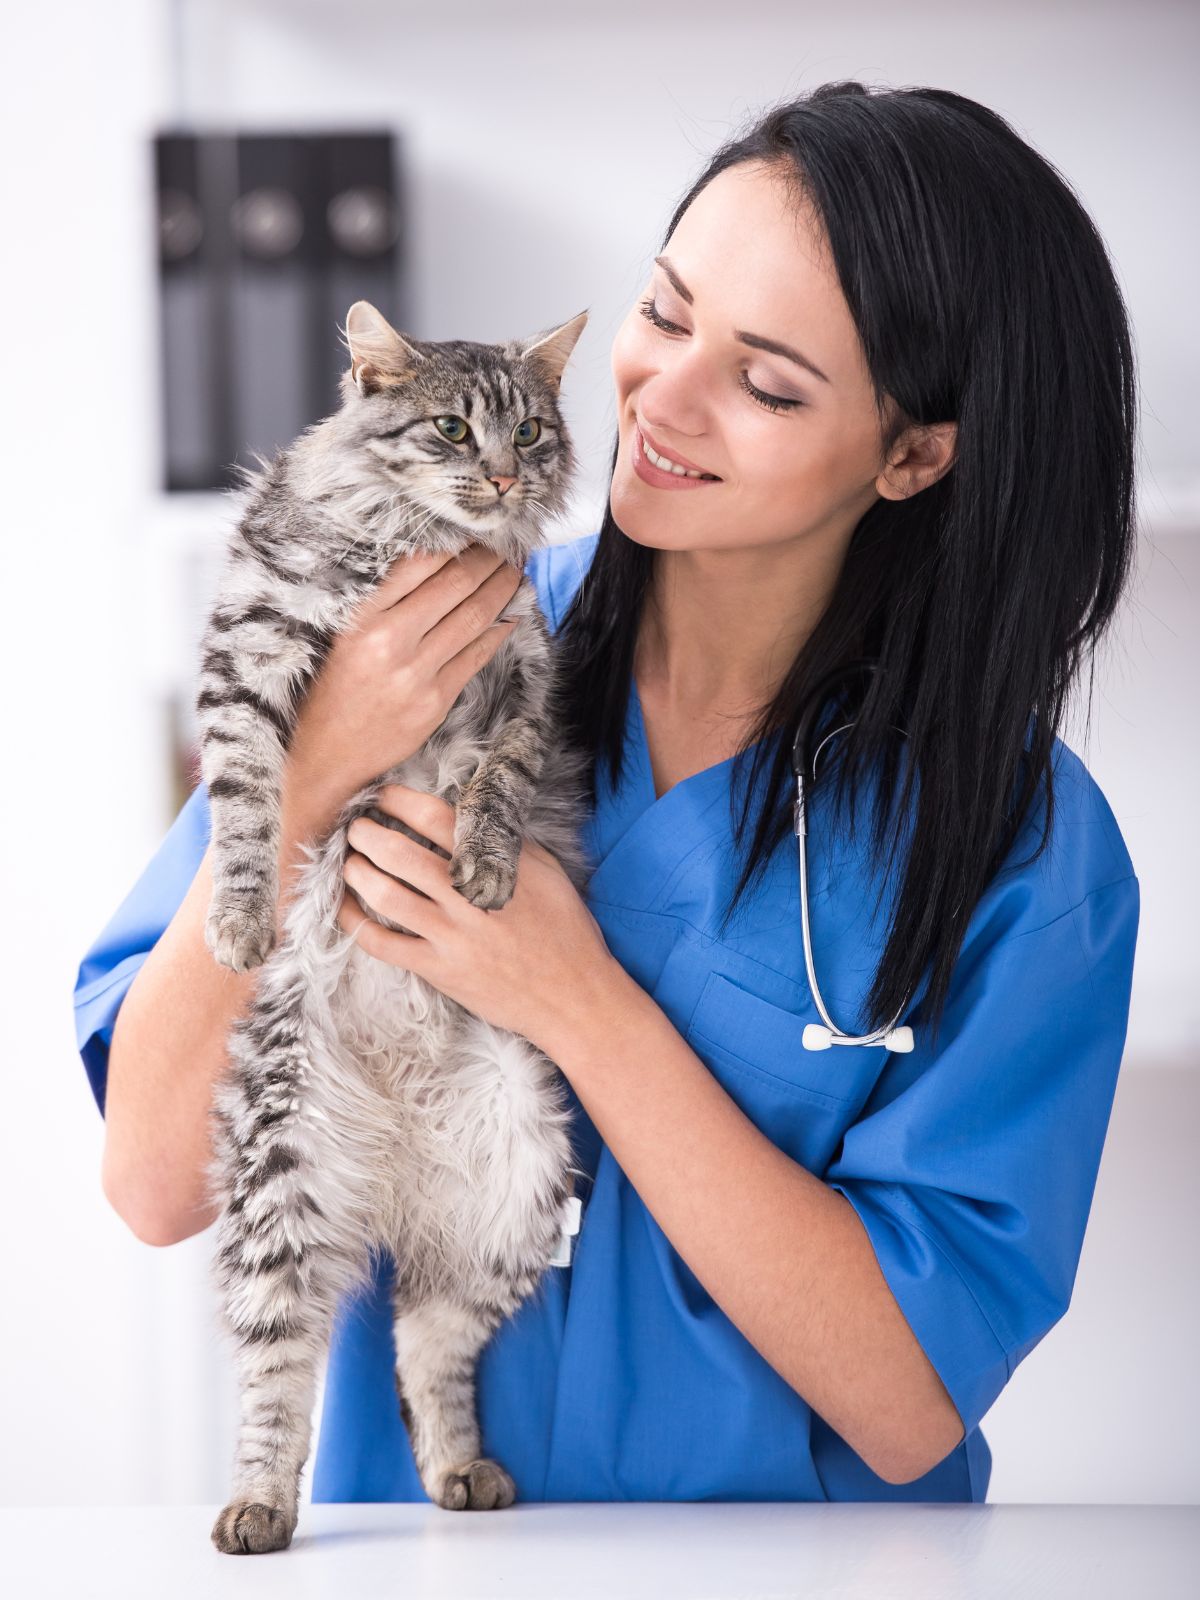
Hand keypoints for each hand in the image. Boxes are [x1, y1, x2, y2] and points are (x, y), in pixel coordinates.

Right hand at [286, 544, 523, 823]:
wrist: (325, 758)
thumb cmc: (331, 693)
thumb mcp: (342, 637)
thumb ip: (382, 603)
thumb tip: (433, 563)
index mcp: (360, 618)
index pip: (418, 563)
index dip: (453, 543)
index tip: (472, 533)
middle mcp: (389, 641)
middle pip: (455, 585)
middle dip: (487, 561)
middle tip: (504, 547)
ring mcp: (416, 673)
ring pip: (474, 617)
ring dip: (502, 590)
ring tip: (515, 573)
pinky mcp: (436, 701)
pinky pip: (478, 656)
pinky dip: (499, 631)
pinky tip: (510, 615)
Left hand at [335, 784, 617, 1055]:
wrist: (574, 995)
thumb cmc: (565, 929)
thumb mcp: (546, 871)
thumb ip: (505, 842)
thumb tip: (466, 813)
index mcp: (493, 864)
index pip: (433, 818)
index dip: (398, 800)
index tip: (381, 794)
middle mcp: (465, 896)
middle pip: (398, 853)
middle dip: (366, 833)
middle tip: (355, 826)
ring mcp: (449, 935)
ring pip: (384, 895)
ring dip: (356, 872)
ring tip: (348, 860)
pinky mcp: (438, 969)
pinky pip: (382, 944)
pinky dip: (355, 923)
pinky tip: (345, 908)